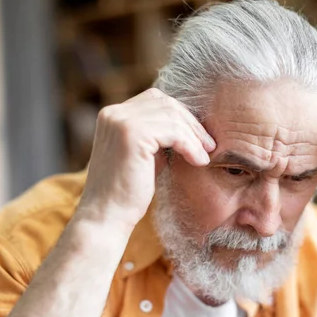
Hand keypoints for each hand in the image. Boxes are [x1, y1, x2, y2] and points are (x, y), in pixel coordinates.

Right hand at [77, 88, 215, 230]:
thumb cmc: (127, 193)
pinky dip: (190, 145)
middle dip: (191, 123)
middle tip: (209, 145)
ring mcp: (121, 121)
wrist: (107, 217)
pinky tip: (199, 161)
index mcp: (112, 115)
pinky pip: (174, 131)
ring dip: (194, 136)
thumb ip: (158, 137)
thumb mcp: (145, 156)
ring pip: (172, 115)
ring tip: (205, 156)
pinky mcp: (132, 134)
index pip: (155, 100)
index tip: (199, 137)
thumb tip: (187, 126)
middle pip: (165, 103)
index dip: (181, 115)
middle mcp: (113, 113)